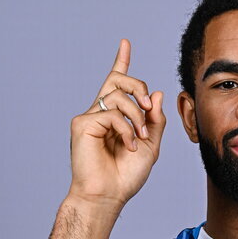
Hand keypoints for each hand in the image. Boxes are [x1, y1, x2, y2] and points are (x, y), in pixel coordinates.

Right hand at [68, 38, 165, 209]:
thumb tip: (155, 93)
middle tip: (147, 106)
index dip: (121, 62)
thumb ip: (154, 120)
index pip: (117, 83)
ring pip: (117, 96)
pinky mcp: (82, 124)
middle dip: (136, 86)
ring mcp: (89, 117)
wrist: (109, 195)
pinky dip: (126, 129)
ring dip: (136, 116)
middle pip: (117, 80)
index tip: (125, 43)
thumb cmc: (126, 176)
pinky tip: (127, 145)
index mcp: (115, 117)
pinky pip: (111, 114)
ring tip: (139, 139)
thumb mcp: (150, 146)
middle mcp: (100, 113)